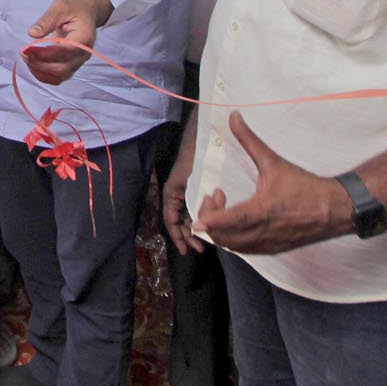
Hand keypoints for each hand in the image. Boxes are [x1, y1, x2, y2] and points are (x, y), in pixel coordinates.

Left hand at [23, 0, 110, 84]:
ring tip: (26, 59)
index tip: (27, 49)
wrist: (86, 12)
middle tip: (23, 54)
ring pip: (60, 76)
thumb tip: (32, 33)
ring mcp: (79, 61)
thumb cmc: (74, 8)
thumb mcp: (59, 7)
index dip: (44, 53)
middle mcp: (84, 53)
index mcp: (84, 38)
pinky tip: (33, 65)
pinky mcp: (72, 65)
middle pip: (62, 68)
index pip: (64, 51)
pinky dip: (45, 75)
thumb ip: (46, 21)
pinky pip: (59, 77)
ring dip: (41, 71)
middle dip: (40, 64)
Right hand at [162, 117, 202, 254]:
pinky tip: (215, 225)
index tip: (187, 250)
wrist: (202, 135)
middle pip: (181, 221)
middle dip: (189, 236)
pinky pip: (199, 207)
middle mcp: (179, 194)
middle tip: (201, 249)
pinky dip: (205, 217)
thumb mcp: (185, 181)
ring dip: (198, 228)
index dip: (178, 236)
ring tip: (208, 242)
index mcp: (172, 193)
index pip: (171, 220)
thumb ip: (184, 203)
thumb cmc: (194, 156)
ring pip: (191, 215)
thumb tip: (186, 228)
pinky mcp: (200, 187)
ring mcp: (189, 191)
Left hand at [194, 111, 352, 254]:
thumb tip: (233, 117)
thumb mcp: (274, 162)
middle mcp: (262, 232)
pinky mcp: (273, 249)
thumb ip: (250, 141)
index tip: (197, 217)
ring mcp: (267, 244)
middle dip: (211, 219)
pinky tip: (236, 220)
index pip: (227, 221)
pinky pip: (245, 250)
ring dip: (222, 230)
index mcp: (261, 211)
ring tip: (224, 207)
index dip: (209, 219)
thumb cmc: (304, 186)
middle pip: (223, 237)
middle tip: (214, 197)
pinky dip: (234, 238)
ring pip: (233, 245)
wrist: (335, 209)